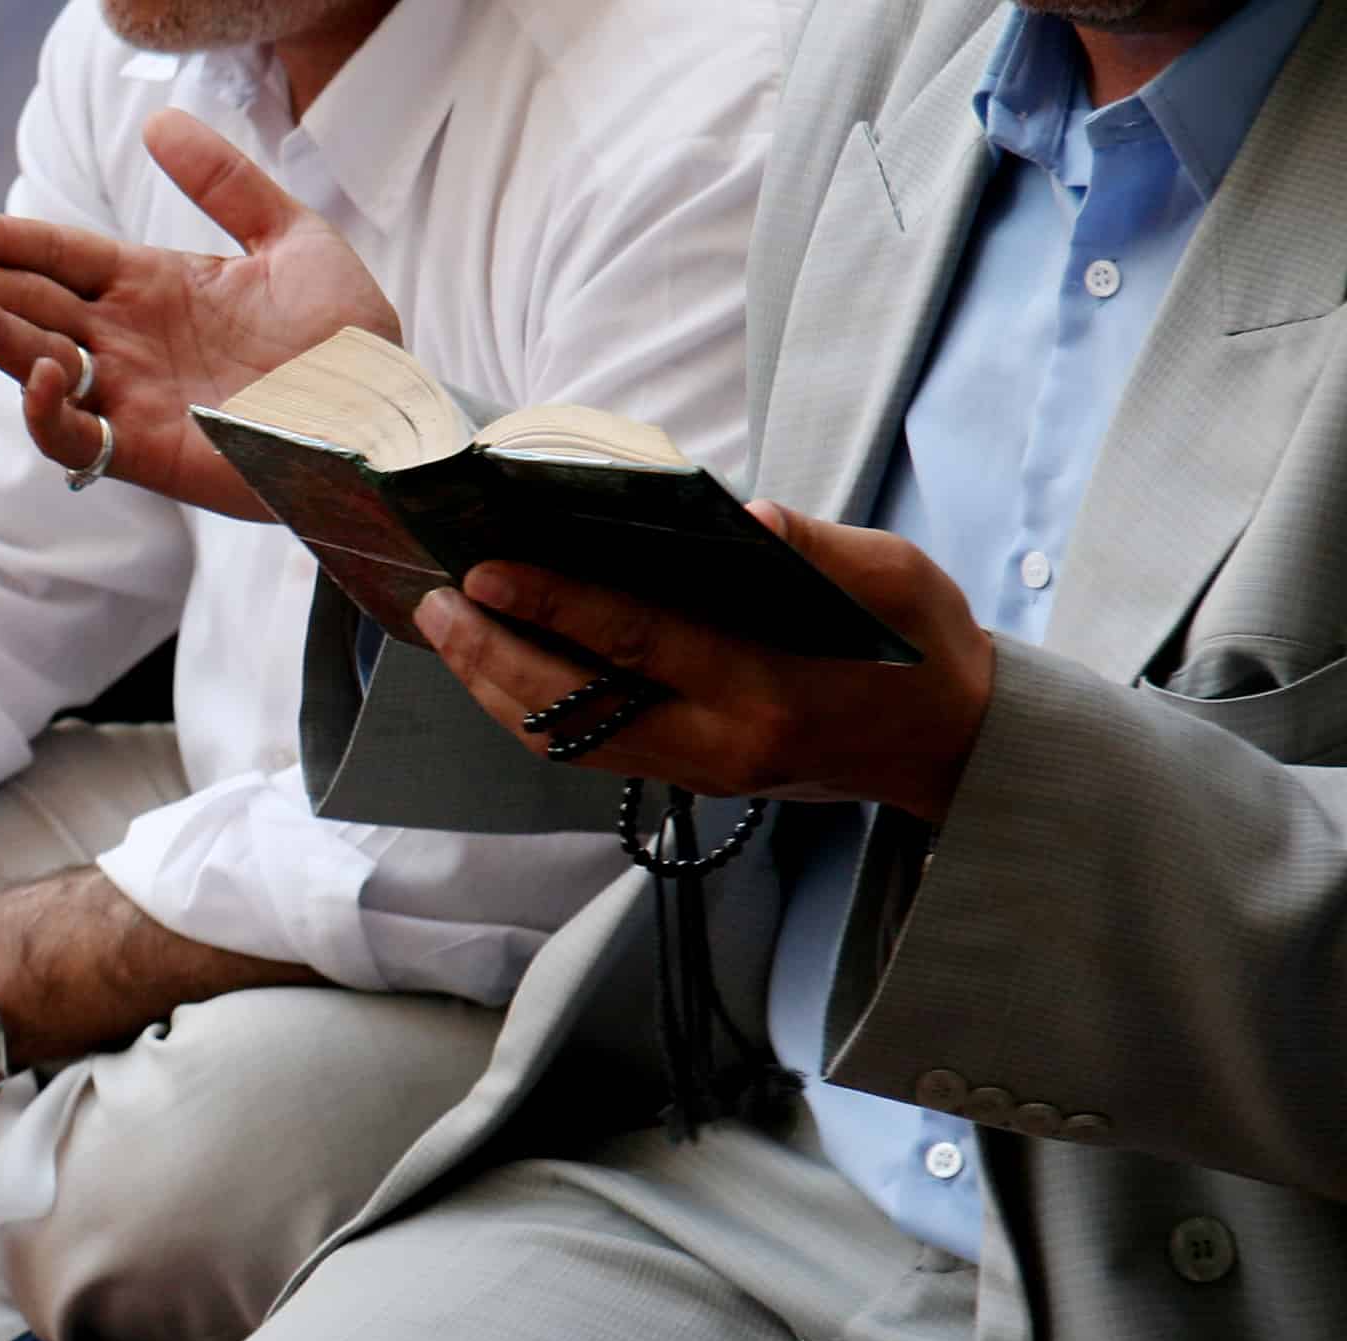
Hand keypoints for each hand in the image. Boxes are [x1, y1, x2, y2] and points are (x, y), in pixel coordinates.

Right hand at [0, 109, 399, 515]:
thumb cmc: (348, 340)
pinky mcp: (147, 452)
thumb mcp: (291, 238)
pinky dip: (46, 409)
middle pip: (27, 305)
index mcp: (149, 287)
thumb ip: (226, 183)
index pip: (56, 256)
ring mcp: (130, 398)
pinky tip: (39, 368)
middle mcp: (126, 342)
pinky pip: (75, 438)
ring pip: (35, 364)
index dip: (0, 239)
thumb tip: (158, 123)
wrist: (388, 416)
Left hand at [415, 503, 999, 821]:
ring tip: (447, 628)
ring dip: (494, 686)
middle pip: (572, 706)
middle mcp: (719, 743)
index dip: (552, 604)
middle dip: (491, 653)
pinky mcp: (687, 779)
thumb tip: (744, 513)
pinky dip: (529, 709)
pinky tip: (495, 665)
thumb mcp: (896, 578)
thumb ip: (817, 547)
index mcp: (768, 688)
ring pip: (565, 741)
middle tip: (436, 601)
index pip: (636, 641)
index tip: (485, 571)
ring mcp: (698, 771)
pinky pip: (585, 750)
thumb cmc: (922, 648)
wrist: (950, 745)